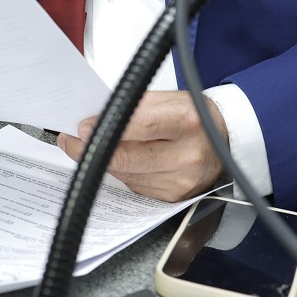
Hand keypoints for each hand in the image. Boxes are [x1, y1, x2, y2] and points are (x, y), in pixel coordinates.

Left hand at [56, 91, 226, 200]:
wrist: (224, 141)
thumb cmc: (193, 115)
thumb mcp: (169, 98)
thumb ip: (133, 106)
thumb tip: (94, 121)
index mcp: (187, 121)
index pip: (138, 125)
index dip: (106, 128)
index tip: (82, 127)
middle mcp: (187, 155)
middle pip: (126, 157)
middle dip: (92, 150)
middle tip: (72, 141)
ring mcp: (181, 181)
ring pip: (126, 174)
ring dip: (104, 161)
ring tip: (92, 147)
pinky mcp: (174, 197)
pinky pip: (135, 186)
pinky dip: (123, 172)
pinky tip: (122, 159)